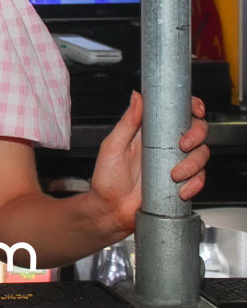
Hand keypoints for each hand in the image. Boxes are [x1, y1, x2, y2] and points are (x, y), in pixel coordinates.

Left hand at [88, 91, 209, 234]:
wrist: (110, 210)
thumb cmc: (107, 179)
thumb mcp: (112, 146)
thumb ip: (127, 122)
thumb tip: (137, 96)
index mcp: (150, 132)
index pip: (177, 112)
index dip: (192, 107)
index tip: (196, 108)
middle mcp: (165, 145)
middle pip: (196, 130)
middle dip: (197, 134)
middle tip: (183, 144)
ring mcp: (174, 163)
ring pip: (201, 155)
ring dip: (194, 163)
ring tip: (174, 174)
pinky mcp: (180, 183)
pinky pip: (199, 179)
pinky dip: (195, 184)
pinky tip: (181, 190)